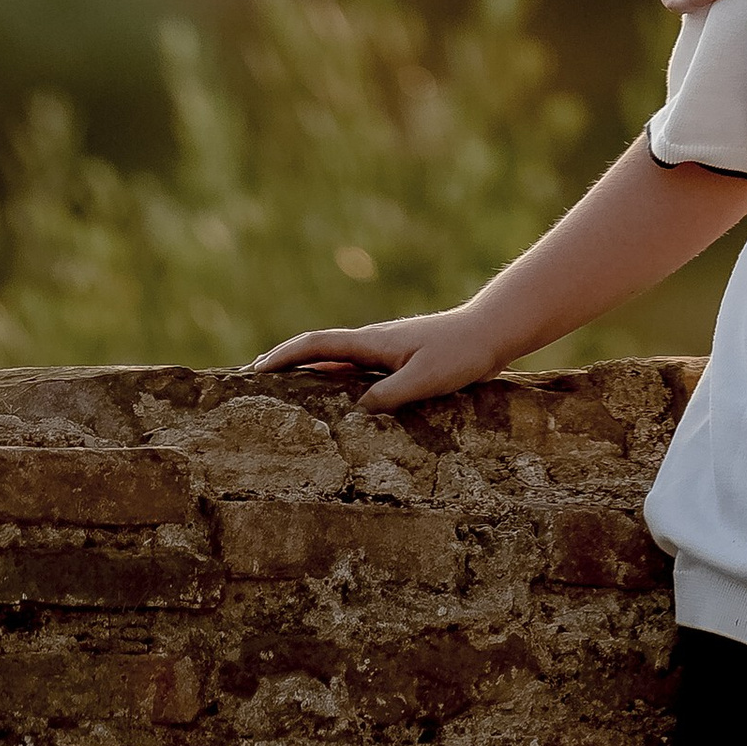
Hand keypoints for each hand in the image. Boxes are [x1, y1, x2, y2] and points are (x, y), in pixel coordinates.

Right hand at [250, 308, 498, 412]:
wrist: (492, 332)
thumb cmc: (461, 353)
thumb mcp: (424, 378)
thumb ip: (389, 396)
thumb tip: (354, 413)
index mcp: (372, 342)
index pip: (317, 345)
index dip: (285, 356)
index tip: (254, 370)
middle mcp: (373, 343)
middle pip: (320, 352)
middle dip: (286, 364)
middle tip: (254, 384)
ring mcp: (385, 352)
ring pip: (338, 363)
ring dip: (309, 375)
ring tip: (284, 398)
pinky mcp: (399, 362)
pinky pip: (357, 373)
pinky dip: (336, 383)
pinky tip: (336, 404)